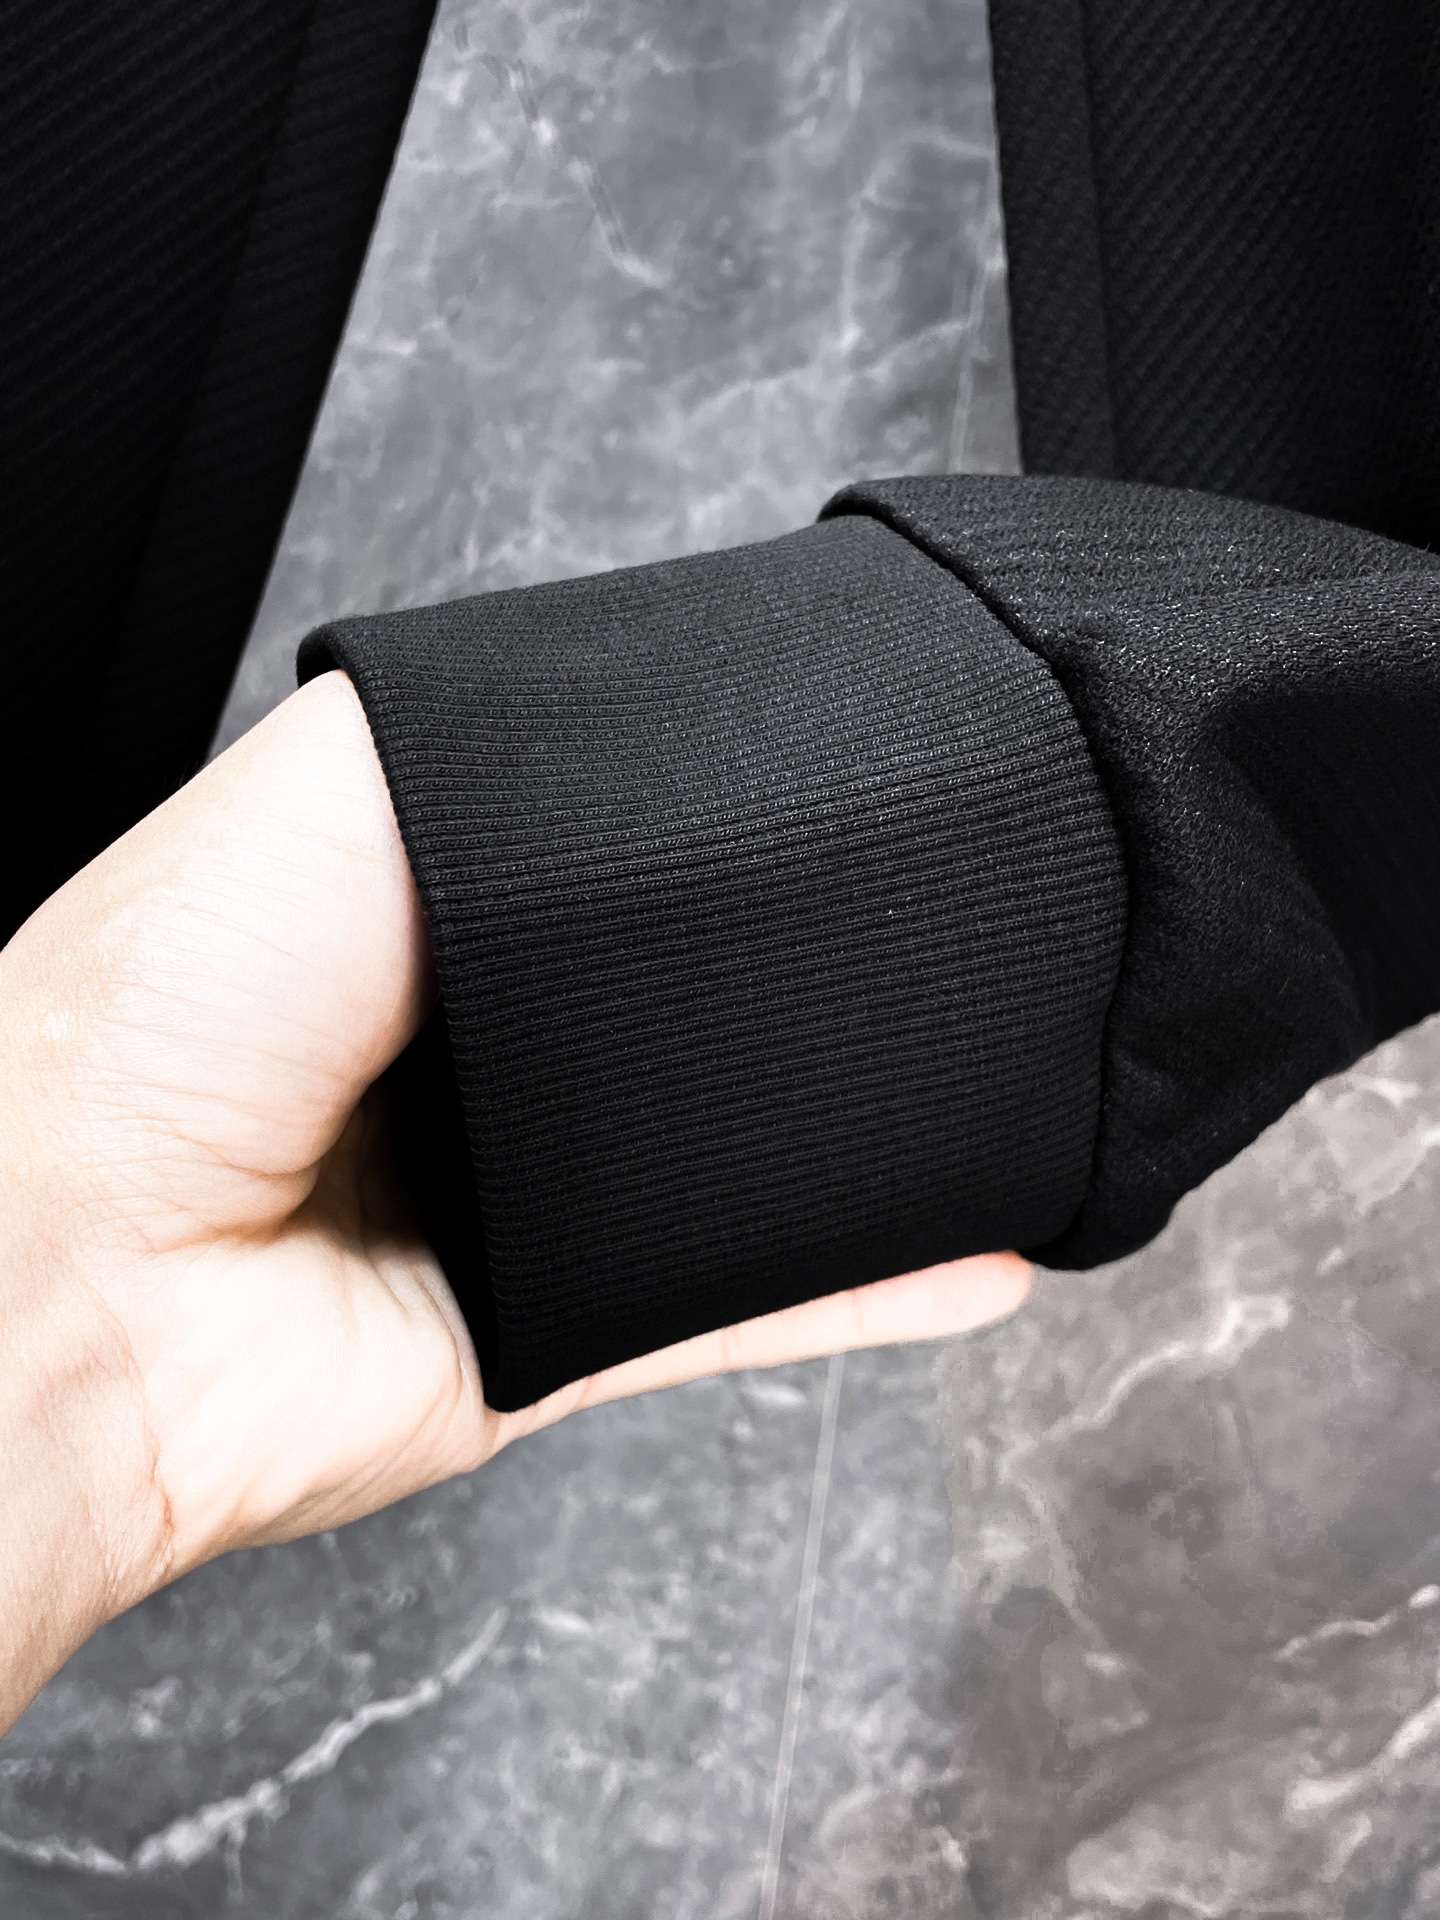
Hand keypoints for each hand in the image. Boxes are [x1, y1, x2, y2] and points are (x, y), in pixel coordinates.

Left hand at [0, 671, 1029, 1729]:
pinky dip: (866, 1279)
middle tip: (952, 901)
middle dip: (801, 961)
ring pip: (734, 1154)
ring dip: (855, 1119)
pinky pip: (746, 1304)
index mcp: (420, 909)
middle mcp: (476, 1052)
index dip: (728, 812)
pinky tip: (982, 1240)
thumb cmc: (155, 1025)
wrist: (79, 1290)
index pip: (619, 847)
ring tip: (990, 1052)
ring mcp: (523, 1200)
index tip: (851, 770)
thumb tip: (686, 740)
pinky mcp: (558, 1331)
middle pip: (686, 1001)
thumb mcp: (334, 798)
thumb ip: (504, 763)